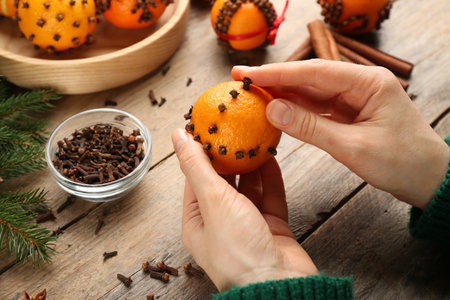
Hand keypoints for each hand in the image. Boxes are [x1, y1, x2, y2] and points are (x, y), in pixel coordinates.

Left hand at [171, 129, 317, 291]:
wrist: (280, 286)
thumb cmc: (239, 252)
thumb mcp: (212, 201)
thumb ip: (197, 166)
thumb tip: (177, 136)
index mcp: (197, 221)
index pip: (195, 178)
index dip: (200, 152)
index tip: (207, 128)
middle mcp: (221, 223)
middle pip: (223, 181)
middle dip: (228, 156)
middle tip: (234, 128)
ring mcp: (248, 225)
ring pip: (249, 187)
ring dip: (251, 165)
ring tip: (254, 137)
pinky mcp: (271, 227)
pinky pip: (270, 196)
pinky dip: (270, 177)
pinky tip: (270, 157)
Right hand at [232, 60, 448, 209]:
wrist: (428, 180)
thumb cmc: (402, 163)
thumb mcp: (353, 147)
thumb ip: (310, 127)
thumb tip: (272, 110)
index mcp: (368, 83)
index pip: (314, 72)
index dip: (277, 73)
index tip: (247, 73)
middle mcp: (360, 84)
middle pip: (309, 78)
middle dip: (275, 80)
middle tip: (241, 81)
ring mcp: (355, 98)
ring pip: (311, 92)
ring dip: (282, 95)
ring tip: (252, 96)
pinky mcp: (350, 113)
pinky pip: (317, 108)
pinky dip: (296, 111)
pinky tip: (276, 112)